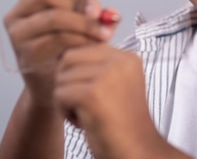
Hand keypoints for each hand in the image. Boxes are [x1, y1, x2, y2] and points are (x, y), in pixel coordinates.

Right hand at [3, 0, 115, 105]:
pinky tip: (92, 47)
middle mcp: (17, 17)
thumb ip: (96, 17)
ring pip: (54, 17)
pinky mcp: (26, 55)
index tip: (98, 8)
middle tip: (100, 19)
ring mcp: (18, 36)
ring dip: (84, 24)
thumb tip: (111, 12)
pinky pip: (56, 40)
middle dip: (78, 6)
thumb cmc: (67, 54)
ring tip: (104, 35)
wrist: (55, 89)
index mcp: (29, 3)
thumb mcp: (81, 28)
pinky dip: (79, 40)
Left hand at [53, 44, 173, 158]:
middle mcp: (120, 60)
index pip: (84, 49)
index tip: (92, 95)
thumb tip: (64, 57)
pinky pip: (59, 95)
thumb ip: (99, 67)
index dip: (77, 73)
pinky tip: (83, 122)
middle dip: (68, 83)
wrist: (137, 150)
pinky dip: (64, 112)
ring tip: (87, 114)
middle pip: (68, 59)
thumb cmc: (123, 124)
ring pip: (61, 78)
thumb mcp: (117, 85)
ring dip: (66, 100)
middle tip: (85, 105)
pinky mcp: (93, 93)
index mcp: (128, 57)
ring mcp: (107, 75)